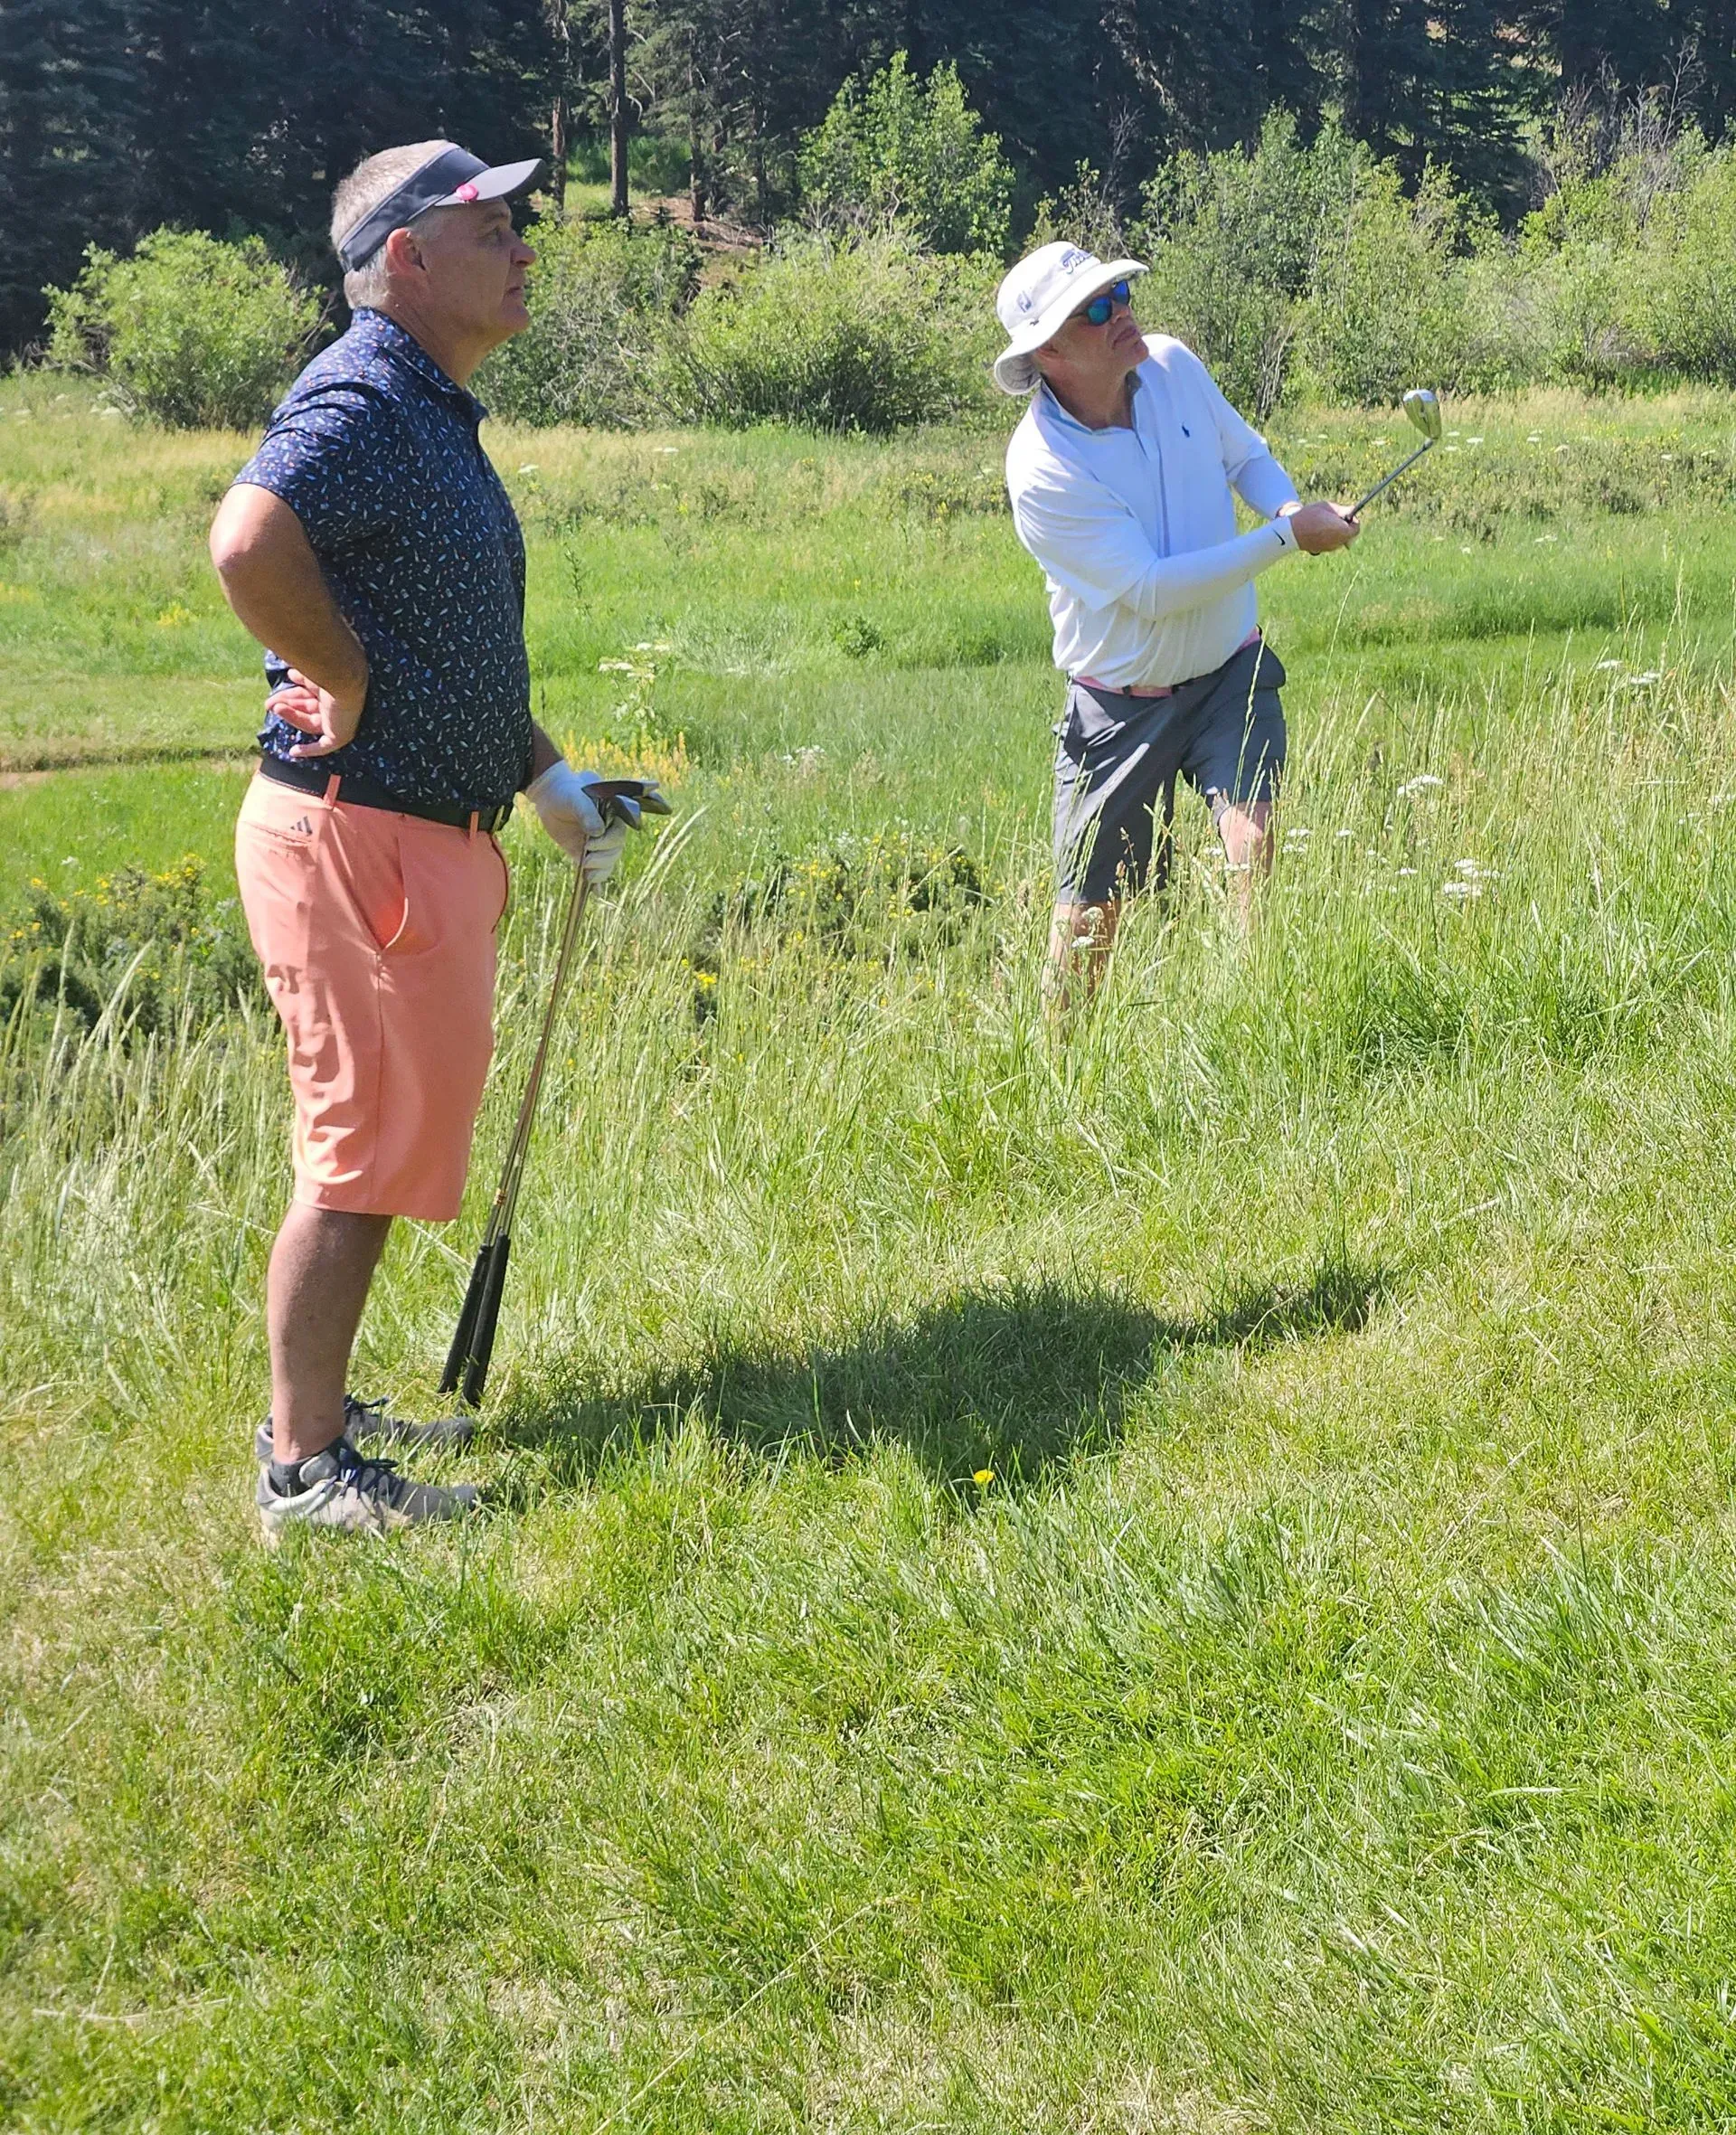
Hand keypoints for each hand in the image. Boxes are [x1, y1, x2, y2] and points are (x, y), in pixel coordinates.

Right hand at [271, 666, 367, 758]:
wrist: (345, 679)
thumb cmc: (330, 672)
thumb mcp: (312, 674)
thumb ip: (302, 676)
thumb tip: (291, 673)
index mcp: (333, 690)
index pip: (308, 696)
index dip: (291, 697)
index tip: (275, 697)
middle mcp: (337, 706)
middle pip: (307, 709)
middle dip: (287, 706)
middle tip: (269, 705)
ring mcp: (339, 722)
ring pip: (310, 723)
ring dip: (291, 717)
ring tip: (275, 708)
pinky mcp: (340, 736)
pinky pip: (323, 747)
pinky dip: (309, 750)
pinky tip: (294, 752)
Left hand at [526, 761, 627, 889]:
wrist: (549, 796)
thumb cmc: (565, 791)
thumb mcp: (575, 797)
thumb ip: (587, 812)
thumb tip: (598, 831)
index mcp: (613, 814)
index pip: (619, 832)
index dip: (609, 842)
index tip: (591, 844)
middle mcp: (609, 830)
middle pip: (615, 850)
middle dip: (603, 858)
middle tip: (586, 860)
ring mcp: (598, 843)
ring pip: (608, 862)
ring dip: (600, 871)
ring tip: (587, 875)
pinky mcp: (586, 853)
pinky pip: (596, 869)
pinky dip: (597, 883)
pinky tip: (596, 892)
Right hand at [1285, 501, 1359, 554]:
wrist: (1291, 531)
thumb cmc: (1309, 516)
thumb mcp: (1328, 507)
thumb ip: (1343, 510)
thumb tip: (1352, 510)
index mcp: (1342, 531)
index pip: (1356, 528)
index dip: (1352, 520)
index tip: (1344, 514)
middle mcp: (1338, 542)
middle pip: (1349, 535)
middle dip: (1345, 526)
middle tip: (1334, 518)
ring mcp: (1330, 548)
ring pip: (1340, 540)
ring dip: (1337, 532)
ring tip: (1325, 523)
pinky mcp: (1322, 550)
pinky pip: (1331, 543)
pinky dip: (1329, 537)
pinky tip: (1319, 530)